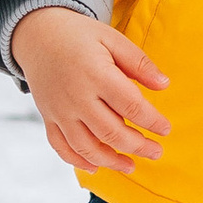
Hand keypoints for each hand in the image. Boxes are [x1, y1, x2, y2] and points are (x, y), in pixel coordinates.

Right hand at [16, 7, 171, 171]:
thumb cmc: (80, 36)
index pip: (131, 106)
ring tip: (131, 166)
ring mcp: (59, 111)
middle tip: (156, 152)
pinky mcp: (48, 118)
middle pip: (111, 132)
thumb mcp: (112, 38)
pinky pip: (61, 146)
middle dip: (138, 146)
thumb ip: (139, 62)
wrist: (37, 35)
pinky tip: (96, 167)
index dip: (152, 121)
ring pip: (86, 146)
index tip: (166, 129)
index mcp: (96, 74)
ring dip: (111, 161)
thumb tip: (164, 85)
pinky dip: (77, 161)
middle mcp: (76, 97)